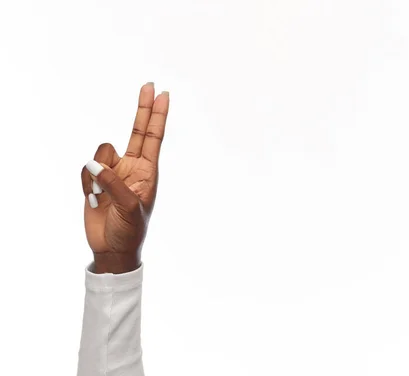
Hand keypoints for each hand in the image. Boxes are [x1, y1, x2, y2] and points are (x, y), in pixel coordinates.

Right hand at [81, 82, 169, 272]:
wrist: (111, 249)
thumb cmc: (130, 230)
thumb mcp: (130, 207)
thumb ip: (114, 183)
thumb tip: (95, 163)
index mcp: (148, 172)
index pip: (153, 138)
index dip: (157, 116)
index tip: (162, 95)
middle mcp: (132, 167)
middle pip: (136, 131)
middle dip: (142, 109)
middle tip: (149, 86)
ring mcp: (113, 172)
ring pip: (101, 153)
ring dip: (100, 174)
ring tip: (104, 196)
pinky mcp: (94, 179)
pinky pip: (87, 168)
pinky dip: (88, 183)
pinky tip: (94, 199)